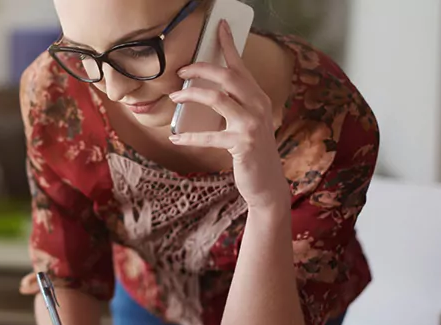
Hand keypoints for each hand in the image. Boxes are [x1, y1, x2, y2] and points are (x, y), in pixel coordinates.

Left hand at [168, 19, 289, 211]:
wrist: (266, 182)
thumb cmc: (250, 150)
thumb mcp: (245, 122)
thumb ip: (232, 105)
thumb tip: (201, 91)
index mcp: (257, 97)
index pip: (241, 65)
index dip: (229, 44)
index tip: (219, 26)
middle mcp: (258, 106)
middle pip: (228, 76)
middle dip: (201, 69)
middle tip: (181, 71)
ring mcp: (251, 124)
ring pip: (217, 98)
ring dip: (191, 95)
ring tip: (174, 96)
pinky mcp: (242, 144)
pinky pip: (209, 136)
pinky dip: (189, 137)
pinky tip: (176, 138)